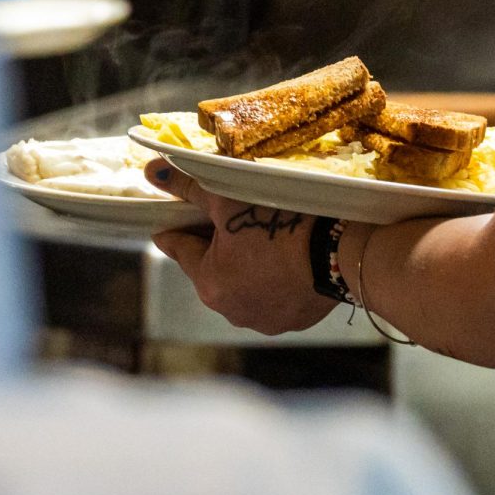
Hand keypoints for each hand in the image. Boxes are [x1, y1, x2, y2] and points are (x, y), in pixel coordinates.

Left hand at [144, 159, 337, 333]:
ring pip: (243, 287)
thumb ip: (189, 186)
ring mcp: (264, 320)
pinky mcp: (293, 321)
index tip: (179, 216)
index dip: (179, 226)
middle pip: (211, 270)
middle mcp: (230, 311)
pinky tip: (287, 260)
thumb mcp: (228, 197)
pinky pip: (273, 298)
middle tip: (232, 219)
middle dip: (217, 247)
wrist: (342, 251)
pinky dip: (274, 281)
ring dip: (246, 267)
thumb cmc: (279, 221)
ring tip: (264, 240)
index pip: (179, 248)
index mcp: (208, 282)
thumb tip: (152, 172)